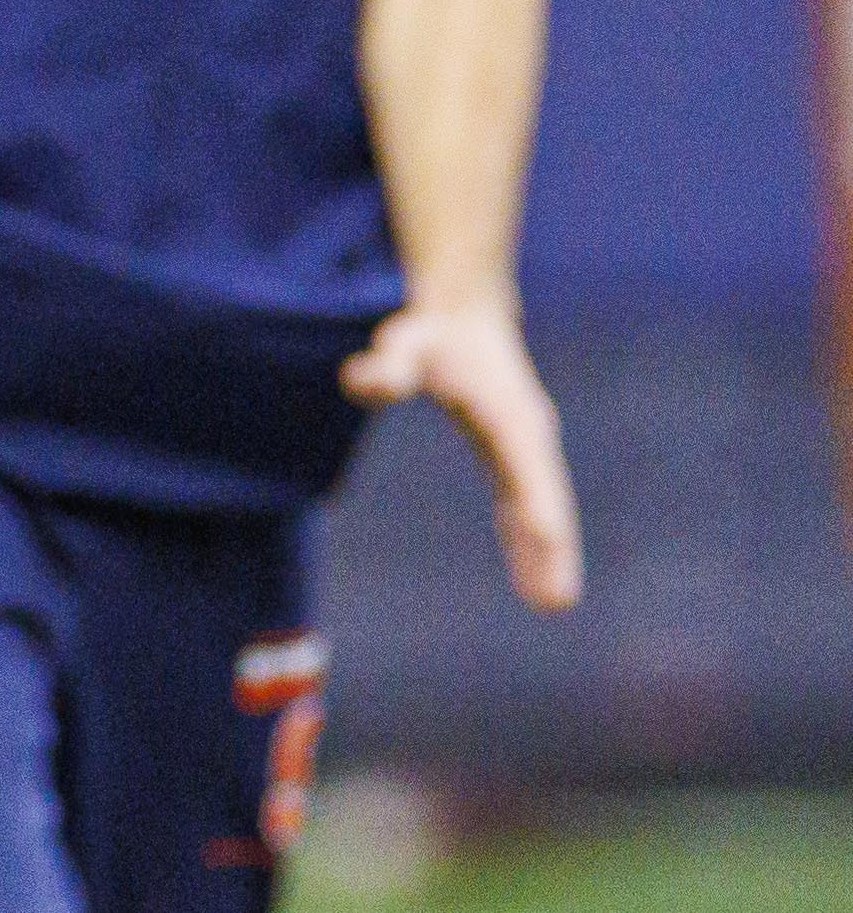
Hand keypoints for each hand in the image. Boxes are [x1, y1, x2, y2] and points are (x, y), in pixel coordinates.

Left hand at [341, 302, 584, 611]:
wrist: (465, 315)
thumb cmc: (430, 333)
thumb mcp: (403, 342)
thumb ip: (386, 365)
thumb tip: (363, 383)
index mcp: (507, 413)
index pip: (523, 466)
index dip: (536, 504)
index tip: (546, 540)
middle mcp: (527, 432)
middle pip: (543, 496)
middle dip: (551, 547)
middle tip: (555, 602)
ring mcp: (527, 444)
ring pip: (541, 505)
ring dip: (547, 552)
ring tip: (550, 603)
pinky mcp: (515, 452)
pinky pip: (527, 500)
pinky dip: (532, 534)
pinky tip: (533, 573)